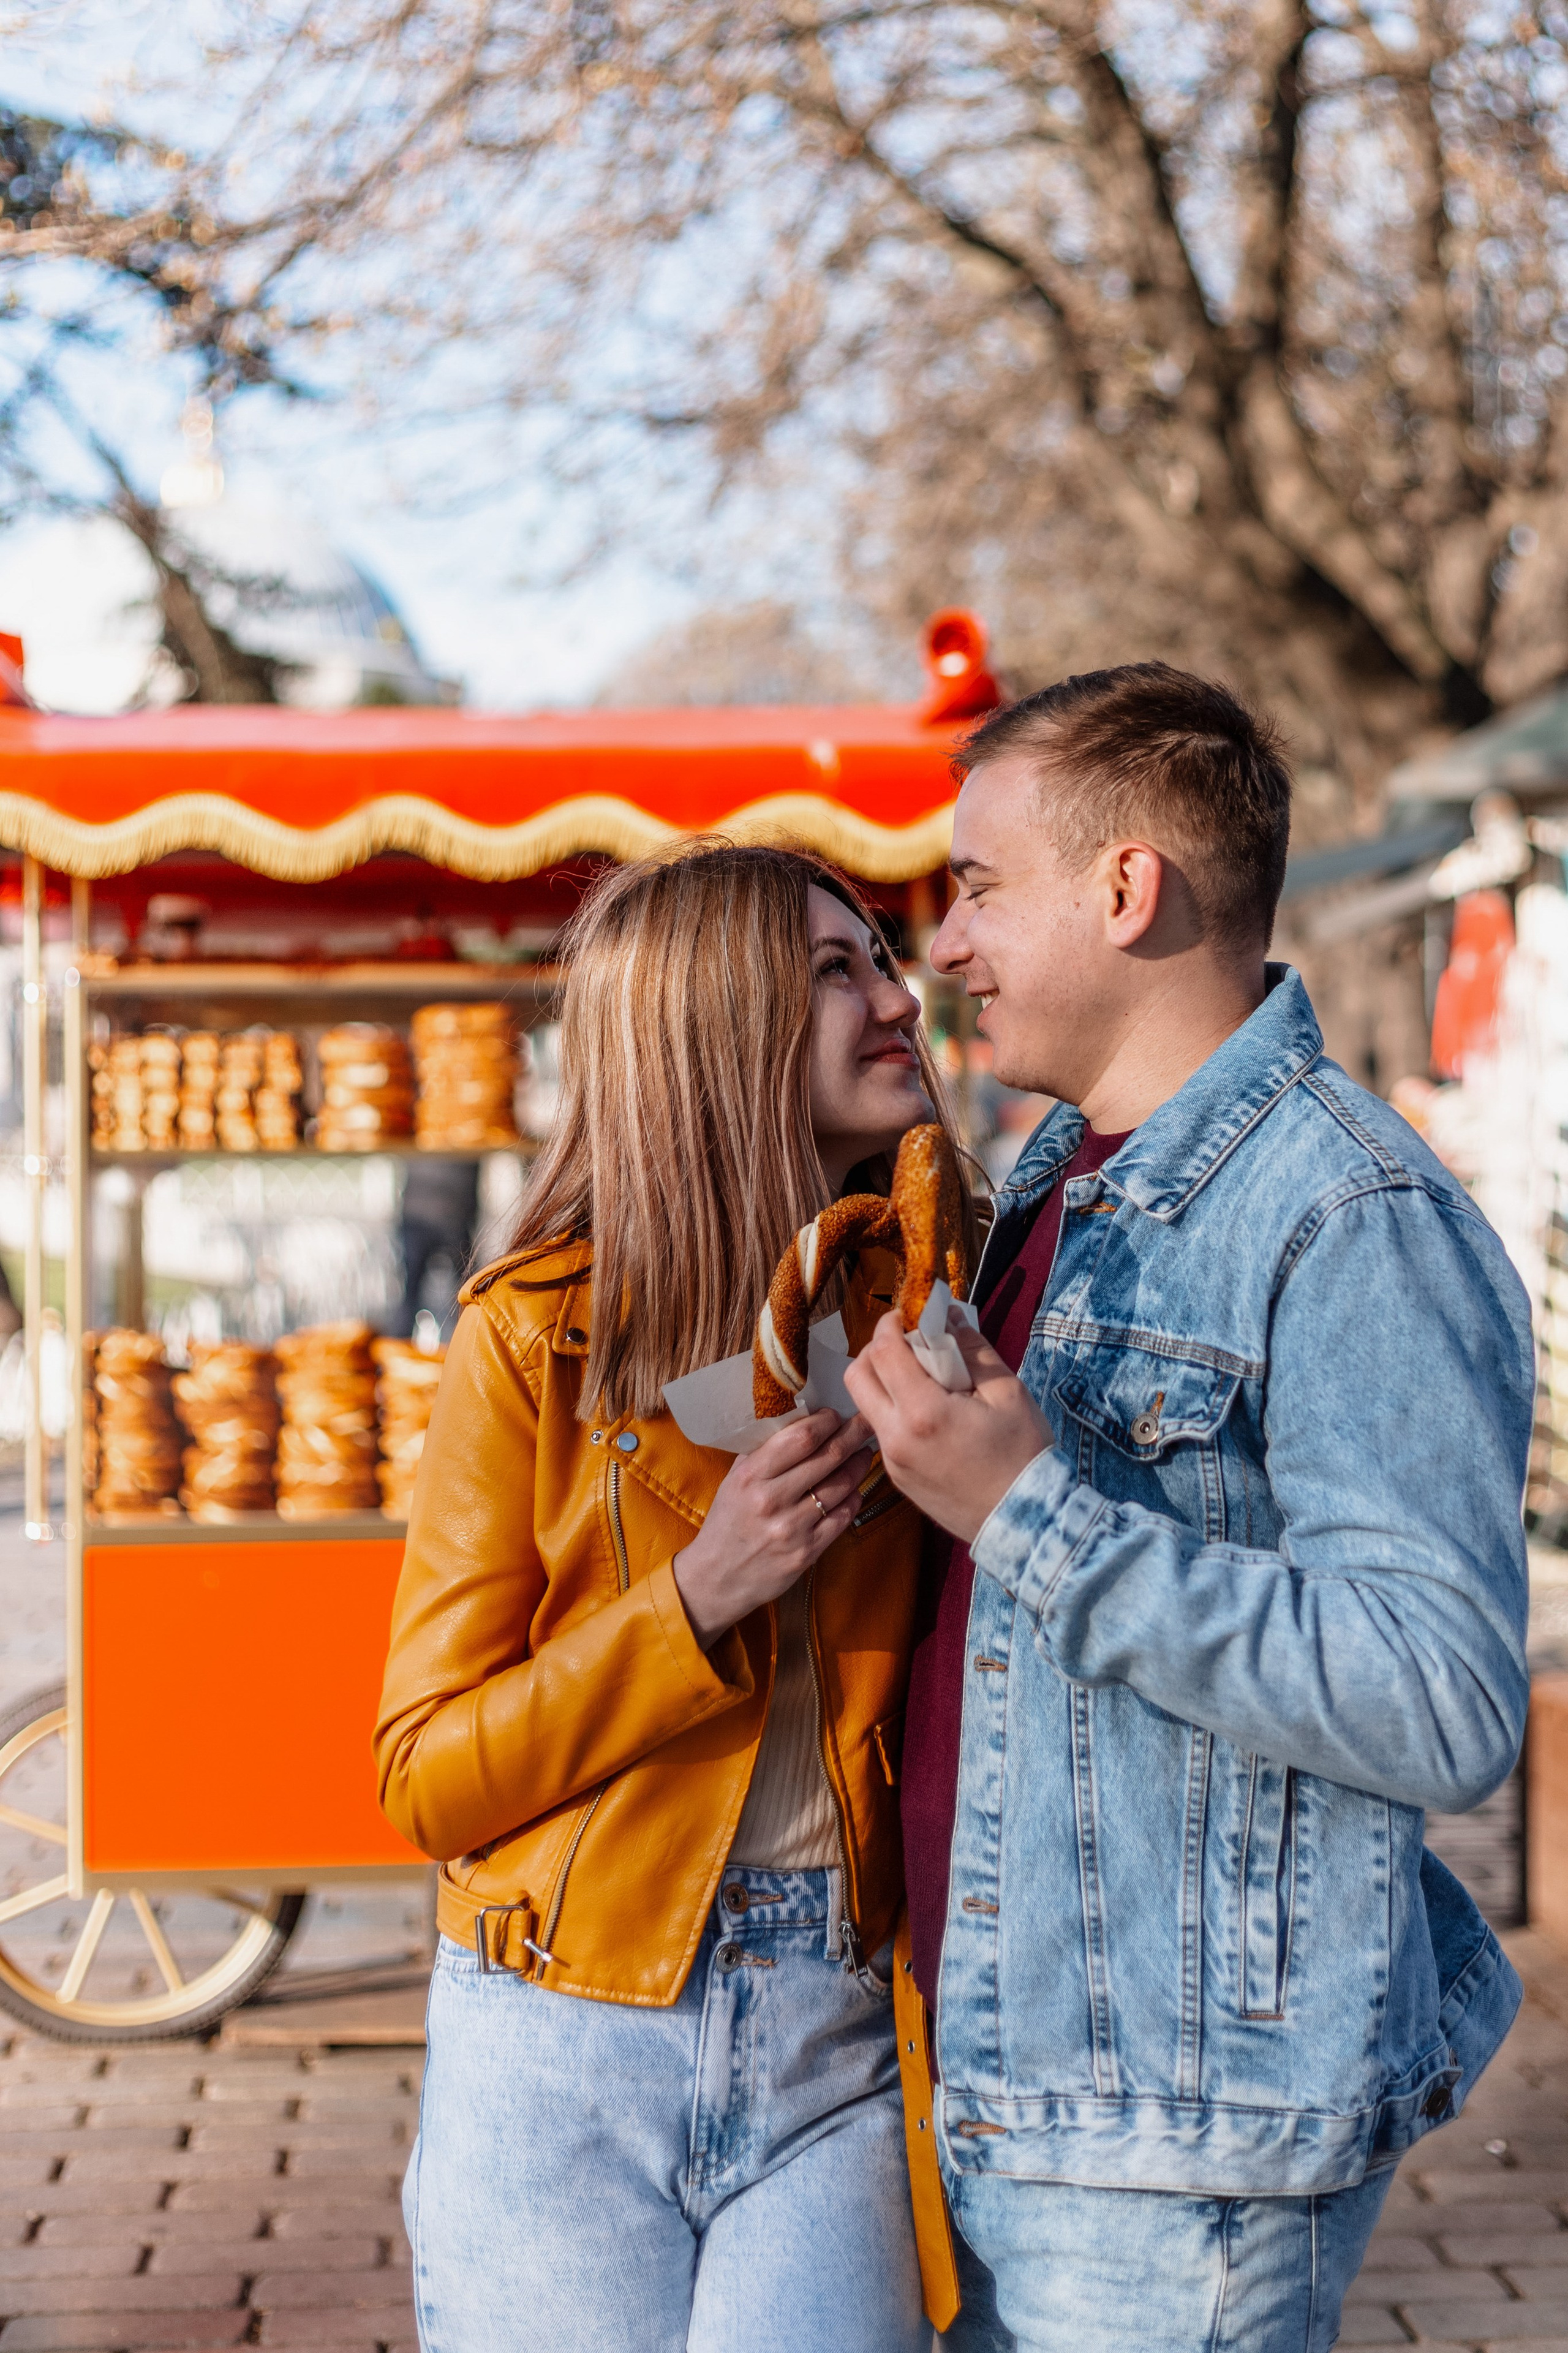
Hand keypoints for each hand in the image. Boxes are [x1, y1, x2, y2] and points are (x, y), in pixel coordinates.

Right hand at [672, 1409, 874, 1648]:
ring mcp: (791, 1528)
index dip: (826, 1422)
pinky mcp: (806, 1553)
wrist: (717, 1577)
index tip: (835, 1415)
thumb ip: (764, 1451)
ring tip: (862, 1454)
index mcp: (751, 1475)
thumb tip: (802, 1420)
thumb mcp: (735, 1479)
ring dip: (857, 1465)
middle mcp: (771, 1500)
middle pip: (828, 1457)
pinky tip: (853, 1490)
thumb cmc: (728, 1522)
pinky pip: (842, 1518)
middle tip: (864, 1425)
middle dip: (852, 1436)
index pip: (801, 1438)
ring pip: (840, 1486)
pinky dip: (853, 1499)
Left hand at [843, 1312, 1053, 1542]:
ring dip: (883, 1381)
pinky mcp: (897, 1479)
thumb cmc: (1023, 1455)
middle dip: (875, 1350)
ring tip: (923, 1378)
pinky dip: (895, 1410)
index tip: (908, 1314)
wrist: (1024, 1521)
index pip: (883, 1351)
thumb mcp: (1008, 1393)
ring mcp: (892, 1462)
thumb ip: (973, 1349)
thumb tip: (950, 1317)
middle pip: (856, 1377)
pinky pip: (882, 1432)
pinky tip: (930, 1413)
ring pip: (865, 1406)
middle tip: (908, 1343)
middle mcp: (895, 1438)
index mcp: (923, 1413)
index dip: (891, 1324)